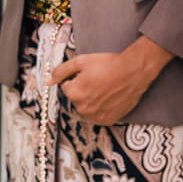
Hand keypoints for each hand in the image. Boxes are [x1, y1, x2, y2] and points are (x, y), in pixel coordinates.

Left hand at [48, 36, 172, 123]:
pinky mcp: (108, 120)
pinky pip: (99, 115)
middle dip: (83, 90)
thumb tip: (47, 81)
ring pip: (87, 107)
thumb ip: (61, 71)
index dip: (77, 78)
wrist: (134, 71)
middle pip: (76, 98)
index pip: (67, 86)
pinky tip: (110, 97)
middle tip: (99, 79)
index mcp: (74, 93)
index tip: (90, 73)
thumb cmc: (109, 64)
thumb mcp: (82, 61)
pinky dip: (102, 108)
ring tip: (106, 88)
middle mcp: (83, 108)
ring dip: (92, 100)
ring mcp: (96, 116)